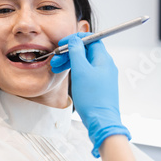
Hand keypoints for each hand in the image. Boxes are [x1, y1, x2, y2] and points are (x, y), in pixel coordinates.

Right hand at [50, 32, 130, 156]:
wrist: (101, 121)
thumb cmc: (92, 98)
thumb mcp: (81, 71)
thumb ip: (77, 52)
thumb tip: (75, 40)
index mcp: (103, 59)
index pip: (91, 39)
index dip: (75, 39)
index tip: (62, 44)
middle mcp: (105, 65)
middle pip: (86, 51)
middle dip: (69, 53)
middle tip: (55, 58)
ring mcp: (103, 76)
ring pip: (84, 62)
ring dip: (70, 62)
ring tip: (56, 68)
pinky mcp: (99, 85)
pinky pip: (86, 72)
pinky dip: (75, 71)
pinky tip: (66, 75)